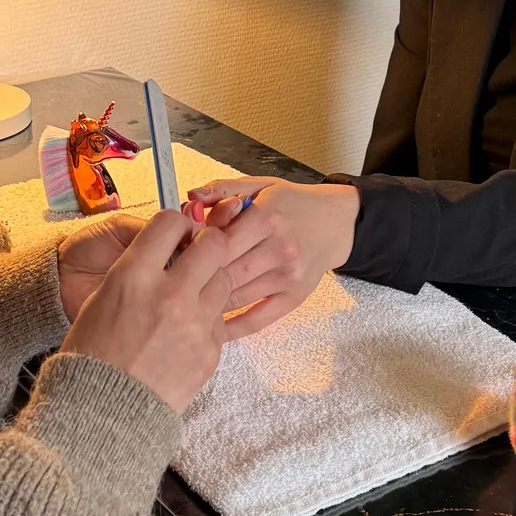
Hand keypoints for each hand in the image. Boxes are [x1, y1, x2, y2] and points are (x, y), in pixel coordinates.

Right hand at [59, 209, 261, 411]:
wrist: (102, 415)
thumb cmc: (92, 355)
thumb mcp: (102, 300)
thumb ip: (137, 271)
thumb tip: (166, 253)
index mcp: (133, 275)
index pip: (170, 221)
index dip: (176, 223)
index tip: (176, 232)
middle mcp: (170, 294)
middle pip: (213, 244)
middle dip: (206, 244)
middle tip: (197, 256)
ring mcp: (195, 324)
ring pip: (224, 280)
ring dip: (210, 281)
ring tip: (191, 298)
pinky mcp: (211, 351)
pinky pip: (221, 320)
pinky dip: (207, 320)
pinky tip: (186, 333)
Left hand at [183, 178, 360, 338]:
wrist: (337, 223)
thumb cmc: (294, 204)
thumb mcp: (261, 186)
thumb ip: (222, 190)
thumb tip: (189, 199)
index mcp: (268, 217)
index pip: (219, 242)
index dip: (194, 251)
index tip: (179, 255)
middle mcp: (280, 248)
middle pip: (225, 272)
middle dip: (197, 279)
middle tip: (177, 283)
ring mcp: (289, 276)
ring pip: (236, 297)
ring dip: (208, 303)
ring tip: (186, 304)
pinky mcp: (295, 297)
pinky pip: (258, 319)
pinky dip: (232, 328)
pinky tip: (212, 329)